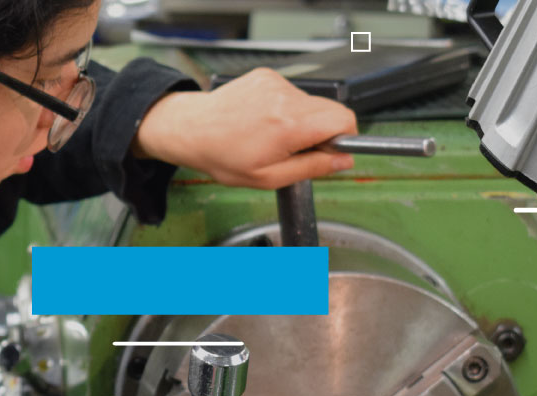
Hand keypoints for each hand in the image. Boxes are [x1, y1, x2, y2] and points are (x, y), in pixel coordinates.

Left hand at [133, 67, 357, 189]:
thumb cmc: (223, 156)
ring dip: (303, 121)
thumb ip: (313, 168)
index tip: (332, 151)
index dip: (345, 138)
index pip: (345, 120)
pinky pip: (293, 94)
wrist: (191, 129)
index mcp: (289, 125)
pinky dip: (287, 109)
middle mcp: (285, 98)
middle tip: (298, 150)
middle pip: (332, 110)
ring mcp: (276, 83)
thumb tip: (344, 161)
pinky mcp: (267, 76)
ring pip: (312, 103)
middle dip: (324, 132)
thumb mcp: (269, 177)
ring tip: (274, 137)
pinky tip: (265, 122)